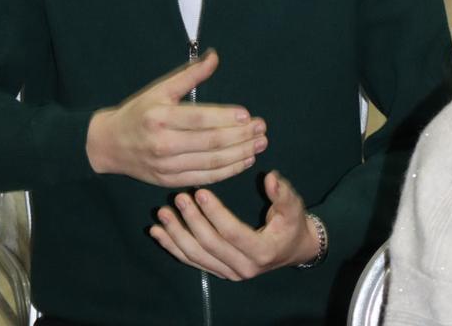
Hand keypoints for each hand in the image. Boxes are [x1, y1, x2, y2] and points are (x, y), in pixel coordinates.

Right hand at [85, 49, 266, 185]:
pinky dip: (227, 171)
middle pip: (210, 142)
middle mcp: (163, 144)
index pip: (200, 119)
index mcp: (160, 117)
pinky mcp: (170, 181)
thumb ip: (190, 75)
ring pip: (211, 163)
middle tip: (262, 129)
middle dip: (240, 137)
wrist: (109, 145)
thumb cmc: (138, 112)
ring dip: (240, 154)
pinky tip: (244, 161)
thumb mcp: (160, 89)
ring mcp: (167, 166)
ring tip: (259, 145)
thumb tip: (215, 56)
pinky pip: (205, 177)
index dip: (226, 118)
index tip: (248, 115)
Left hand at [149, 170, 319, 279]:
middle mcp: (242, 268)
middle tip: (178, 198)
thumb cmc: (292, 223)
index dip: (215, 213)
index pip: (232, 233)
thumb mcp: (293, 206)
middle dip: (191, 221)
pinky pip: (192, 261)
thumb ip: (282, 193)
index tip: (200, 191)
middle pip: (210, 245)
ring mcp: (228, 272)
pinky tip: (158, 233)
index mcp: (261, 251)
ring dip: (176, 235)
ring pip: (196, 257)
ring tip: (161, 214)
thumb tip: (270, 178)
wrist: (293, 249)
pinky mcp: (218, 271)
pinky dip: (173, 247)